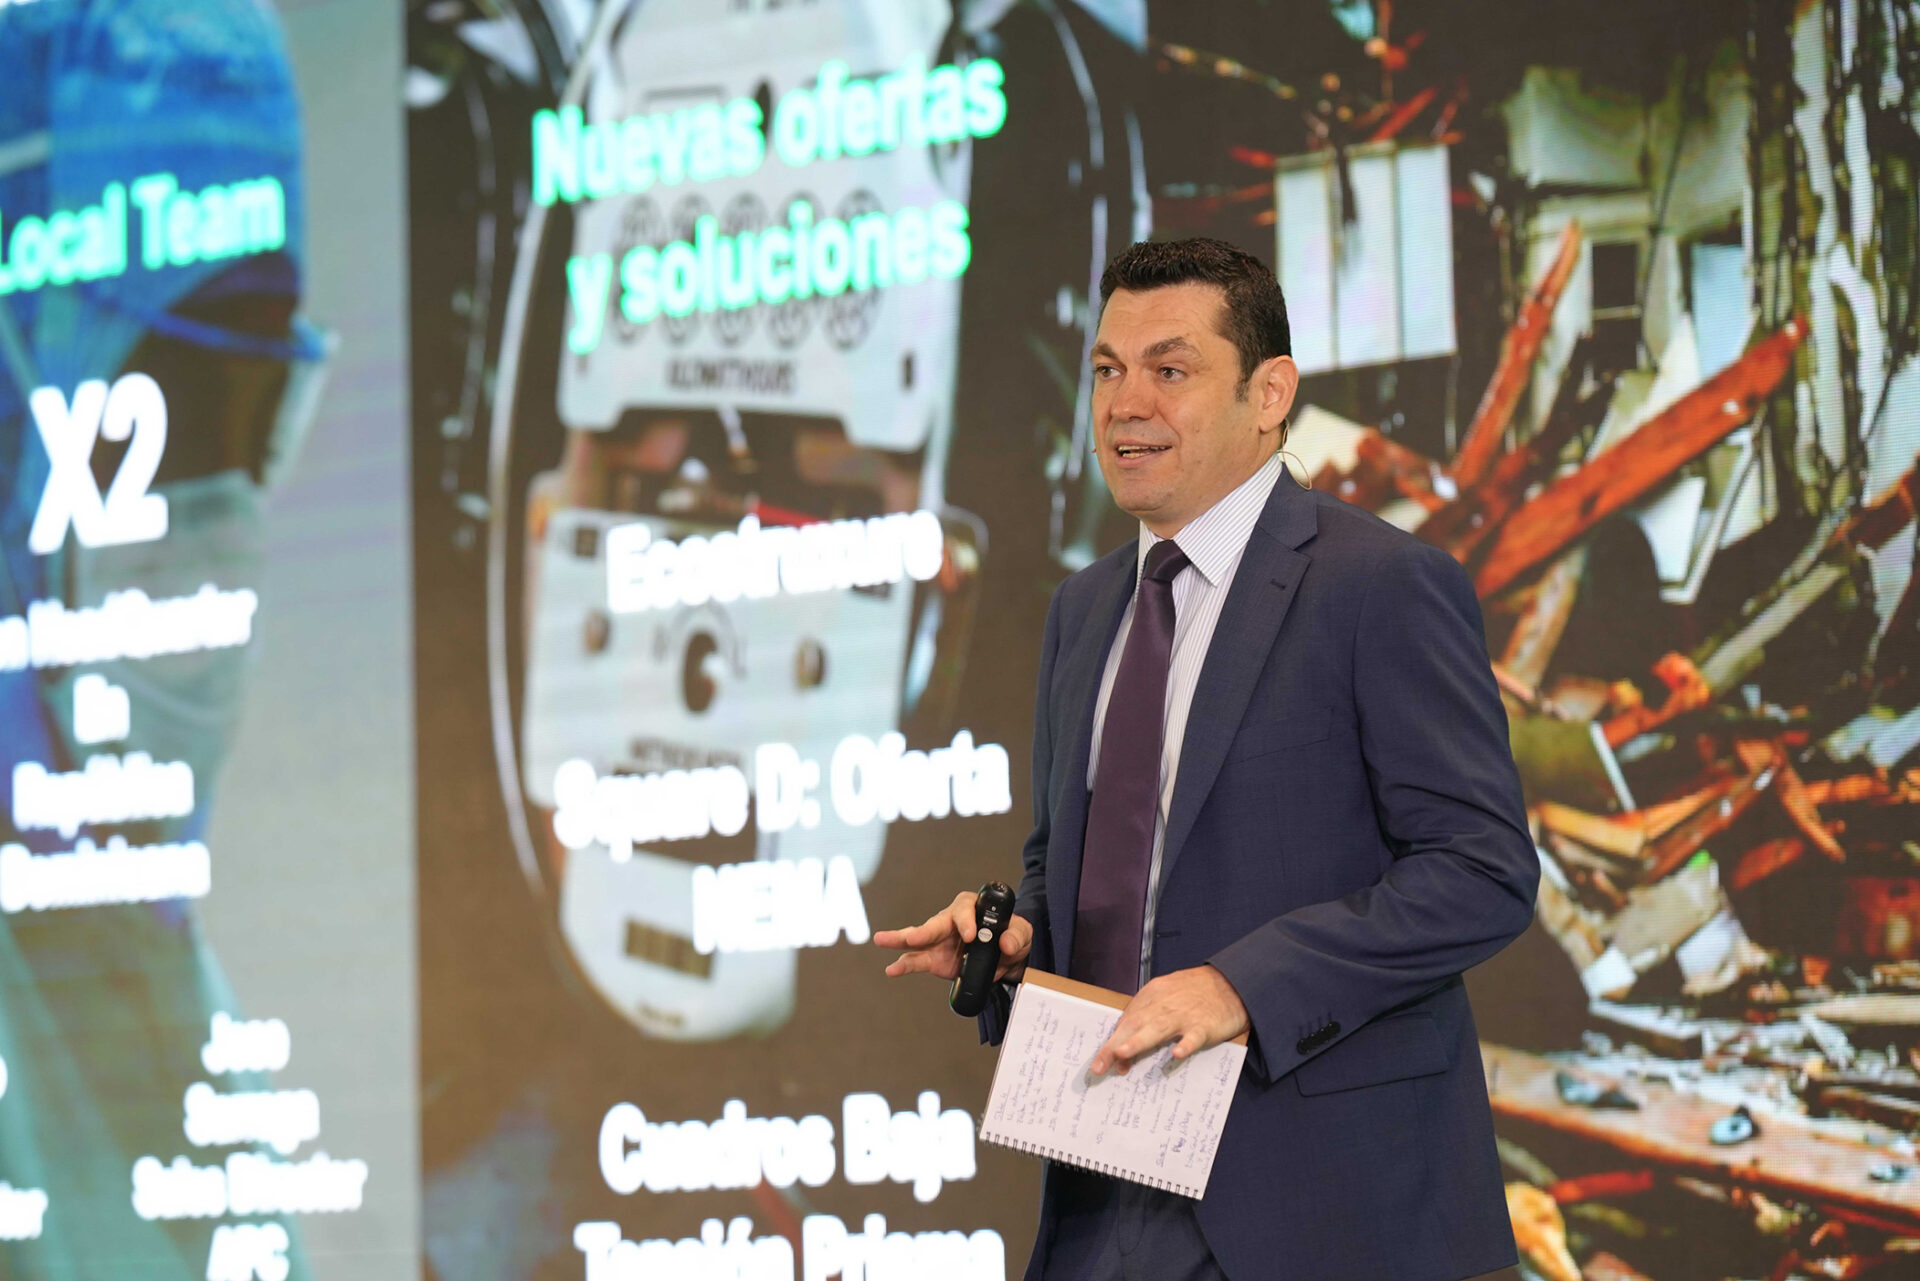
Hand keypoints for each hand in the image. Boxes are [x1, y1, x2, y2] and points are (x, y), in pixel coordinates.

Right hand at [875, 891, 1033, 982]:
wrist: (1008, 959)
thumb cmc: (1012, 936)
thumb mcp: (1022, 933)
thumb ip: (1016, 935)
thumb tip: (1006, 944)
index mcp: (972, 908)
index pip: (964, 909)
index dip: (965, 921)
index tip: (971, 936)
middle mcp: (951, 922)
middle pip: (934, 922)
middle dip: (923, 930)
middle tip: (914, 937)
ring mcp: (940, 941)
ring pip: (918, 939)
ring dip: (901, 940)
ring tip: (882, 939)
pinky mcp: (935, 960)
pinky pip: (916, 961)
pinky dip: (903, 965)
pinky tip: (892, 969)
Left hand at [1090, 965, 1248, 1075]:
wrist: (1230, 982)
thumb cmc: (1192, 995)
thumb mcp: (1165, 1001)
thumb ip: (1145, 1024)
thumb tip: (1123, 1055)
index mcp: (1151, 997)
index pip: (1127, 1022)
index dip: (1113, 1042)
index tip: (1102, 1063)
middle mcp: (1163, 1005)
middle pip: (1136, 1025)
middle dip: (1115, 1045)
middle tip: (1099, 1067)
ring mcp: (1184, 1015)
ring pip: (1158, 1028)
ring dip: (1139, 1041)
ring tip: (1122, 1053)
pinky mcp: (1204, 1025)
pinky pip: (1194, 1036)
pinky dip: (1185, 1044)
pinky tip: (1177, 1054)